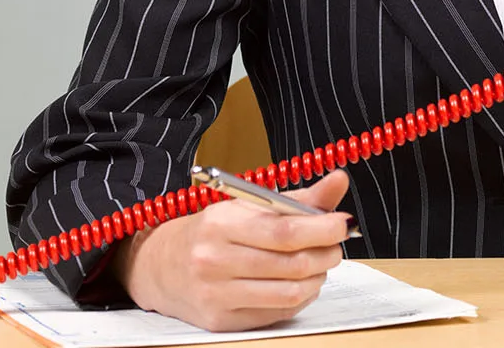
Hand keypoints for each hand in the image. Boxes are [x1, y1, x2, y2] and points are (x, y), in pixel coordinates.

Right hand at [110, 169, 351, 331]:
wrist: (161, 266)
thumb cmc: (215, 231)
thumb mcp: (250, 205)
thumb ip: (299, 197)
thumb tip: (340, 181)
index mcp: (221, 224)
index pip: (284, 231)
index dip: (322, 229)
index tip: (343, 224)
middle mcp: (213, 261)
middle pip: (291, 264)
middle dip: (326, 254)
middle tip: (335, 246)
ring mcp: (215, 295)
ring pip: (290, 293)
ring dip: (317, 278)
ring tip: (318, 265)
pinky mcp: (220, 321)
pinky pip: (277, 313)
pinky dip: (300, 297)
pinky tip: (299, 283)